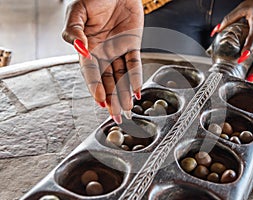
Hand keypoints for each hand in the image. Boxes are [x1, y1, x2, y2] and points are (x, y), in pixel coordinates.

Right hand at [62, 0, 143, 123]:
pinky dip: (136, 77)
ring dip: (124, 93)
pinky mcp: (132, 44)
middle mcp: (103, 52)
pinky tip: (136, 91)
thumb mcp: (77, 11)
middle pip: (107, 80)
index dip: (95, 87)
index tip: (100, 101)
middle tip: (115, 115)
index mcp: (87, 48)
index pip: (91, 73)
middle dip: (111, 98)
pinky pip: (134, 64)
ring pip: (121, 76)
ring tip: (126, 109)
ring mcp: (118, 49)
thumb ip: (74, 32)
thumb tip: (80, 49)